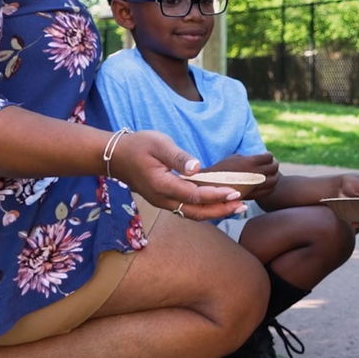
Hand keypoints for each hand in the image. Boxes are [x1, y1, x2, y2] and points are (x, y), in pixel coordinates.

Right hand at [109, 129, 243, 221]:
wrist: (116, 156)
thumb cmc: (138, 145)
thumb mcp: (158, 143)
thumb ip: (178, 156)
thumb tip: (197, 167)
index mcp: (162, 185)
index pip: (195, 195)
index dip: (216, 195)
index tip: (235, 191)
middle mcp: (163, 199)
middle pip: (196, 212)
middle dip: (221, 210)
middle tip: (242, 205)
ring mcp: (163, 202)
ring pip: (192, 213)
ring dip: (214, 212)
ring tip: (236, 207)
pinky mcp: (164, 200)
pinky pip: (186, 209)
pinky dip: (204, 208)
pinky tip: (217, 203)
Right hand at [210, 152, 279, 201]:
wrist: (211, 186)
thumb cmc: (221, 169)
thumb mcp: (234, 158)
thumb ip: (249, 158)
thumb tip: (259, 159)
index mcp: (249, 162)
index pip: (269, 157)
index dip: (269, 156)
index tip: (267, 155)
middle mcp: (254, 174)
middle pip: (274, 168)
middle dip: (274, 165)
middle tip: (272, 163)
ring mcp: (254, 186)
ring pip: (274, 181)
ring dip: (275, 175)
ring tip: (271, 173)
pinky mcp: (253, 195)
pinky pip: (268, 190)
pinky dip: (271, 186)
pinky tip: (266, 183)